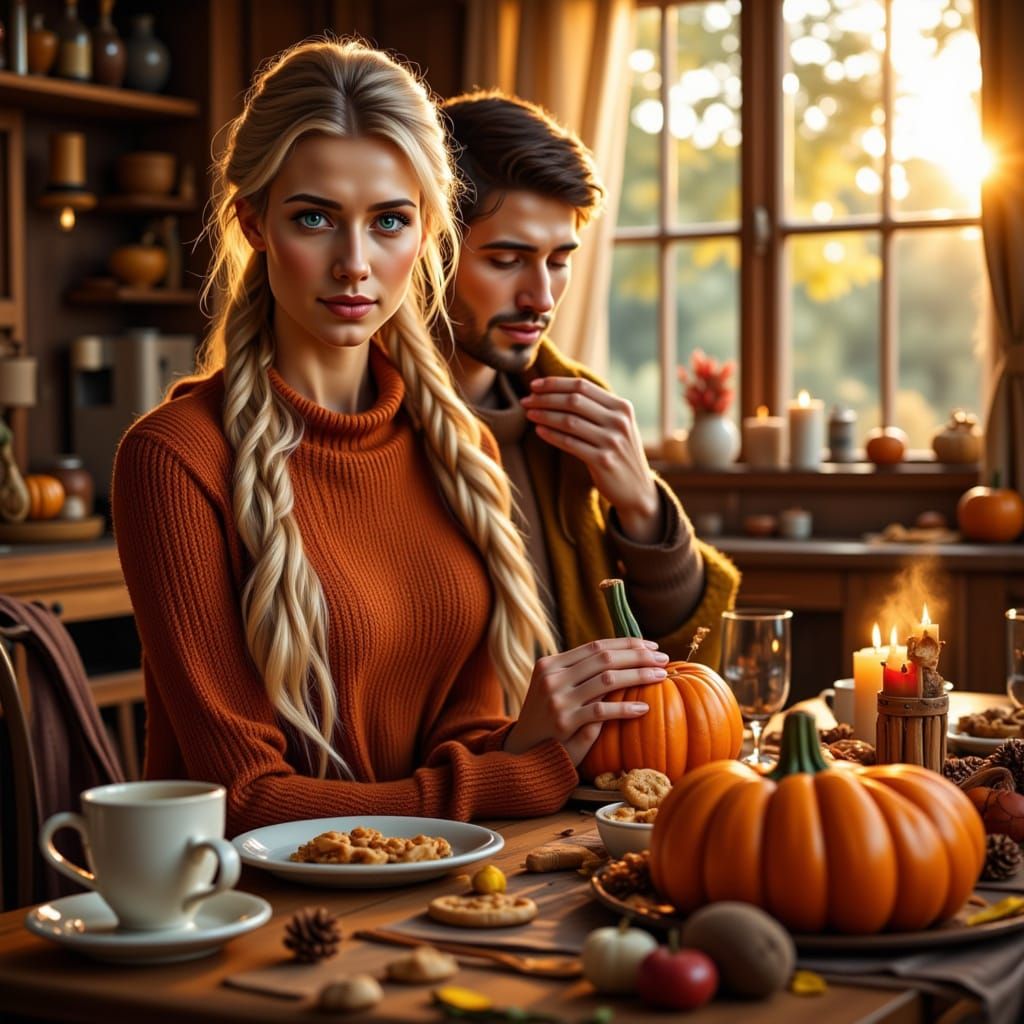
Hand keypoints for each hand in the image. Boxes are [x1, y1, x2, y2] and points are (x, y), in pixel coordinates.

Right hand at [503, 638, 668, 764]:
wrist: (524, 752)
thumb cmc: (549, 720)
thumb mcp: (557, 690)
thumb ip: (580, 674)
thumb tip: (623, 657)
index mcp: (550, 664)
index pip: (595, 646)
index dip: (626, 644)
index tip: (651, 646)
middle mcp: (552, 677)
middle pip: (604, 658)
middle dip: (638, 656)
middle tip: (663, 658)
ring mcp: (557, 699)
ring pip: (607, 679)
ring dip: (639, 676)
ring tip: (661, 676)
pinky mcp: (564, 722)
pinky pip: (602, 711)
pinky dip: (625, 708)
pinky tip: (644, 708)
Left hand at [520, 377, 660, 541]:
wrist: (637, 490)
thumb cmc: (619, 454)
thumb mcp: (617, 426)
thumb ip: (598, 408)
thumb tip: (558, 389)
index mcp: (622, 407)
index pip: (582, 386)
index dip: (555, 383)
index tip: (534, 385)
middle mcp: (619, 421)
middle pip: (574, 400)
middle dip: (545, 398)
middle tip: (525, 400)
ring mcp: (612, 441)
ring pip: (569, 421)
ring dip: (544, 415)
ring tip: (529, 413)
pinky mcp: (603, 460)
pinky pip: (570, 443)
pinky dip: (551, 435)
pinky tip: (538, 431)